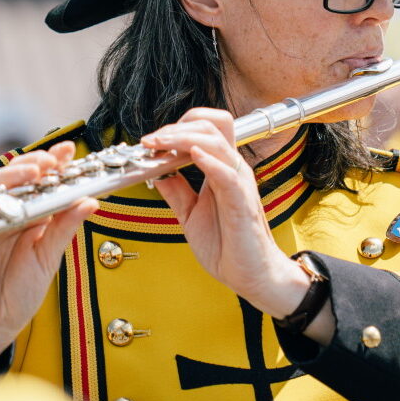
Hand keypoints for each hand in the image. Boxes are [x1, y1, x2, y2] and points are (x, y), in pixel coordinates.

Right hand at [0, 143, 95, 373]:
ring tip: (38, 171)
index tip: (70, 151)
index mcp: (30, 216)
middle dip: (37, 162)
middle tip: (54, 160)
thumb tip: (90, 201)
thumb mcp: (49, 257)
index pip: (42, 182)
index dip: (54, 163)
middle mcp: (9, 213)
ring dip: (18, 174)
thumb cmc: (19, 292)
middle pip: (20, 177)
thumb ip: (65, 228)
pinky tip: (13, 196)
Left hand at [146, 110, 330, 339]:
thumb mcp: (190, 213)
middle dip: (176, 127)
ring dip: (182, 139)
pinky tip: (192, 155)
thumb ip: (176, 191)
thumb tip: (155, 172)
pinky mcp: (242, 202)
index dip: (176, 128)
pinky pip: (227, 173)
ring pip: (216, 141)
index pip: (205, 129)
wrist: (249, 275)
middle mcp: (232, 169)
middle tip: (150, 141)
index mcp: (221, 169)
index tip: (150, 142)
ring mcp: (239, 183)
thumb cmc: (226, 245)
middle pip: (211, 125)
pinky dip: (208, 161)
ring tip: (159, 145)